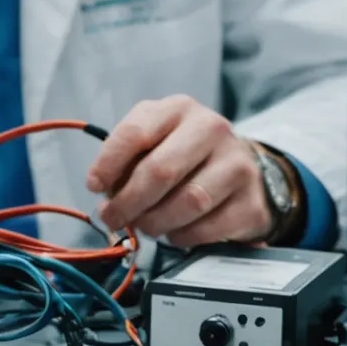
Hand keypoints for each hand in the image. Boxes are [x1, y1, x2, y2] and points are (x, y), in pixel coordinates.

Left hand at [86, 95, 273, 248]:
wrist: (241, 169)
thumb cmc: (183, 154)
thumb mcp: (152, 142)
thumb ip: (126, 161)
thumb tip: (107, 195)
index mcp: (178, 109)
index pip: (135, 133)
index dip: (108, 164)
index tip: (94, 186)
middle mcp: (212, 129)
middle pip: (161, 171)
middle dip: (128, 201)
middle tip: (112, 217)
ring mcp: (238, 164)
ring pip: (188, 201)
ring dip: (155, 222)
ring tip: (144, 226)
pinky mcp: (252, 201)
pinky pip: (210, 227)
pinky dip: (183, 236)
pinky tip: (174, 232)